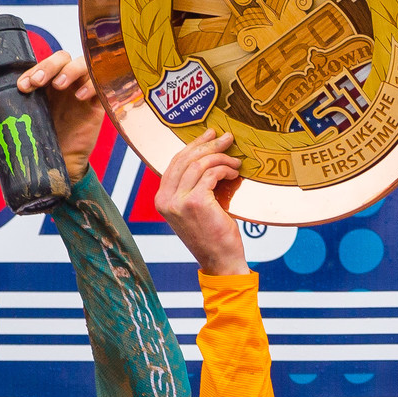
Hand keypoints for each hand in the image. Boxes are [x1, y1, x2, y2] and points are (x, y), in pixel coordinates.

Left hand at [0, 48, 105, 183]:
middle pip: (62, 58)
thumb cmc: (38, 140)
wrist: (60, 167)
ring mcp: (82, 92)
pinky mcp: (97, 105)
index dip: (34, 68)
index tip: (22, 85)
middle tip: (37, 83)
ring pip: (82, 65)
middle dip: (48, 66)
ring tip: (59, 85)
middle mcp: (64, 83)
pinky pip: (101, 85)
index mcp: (46, 83)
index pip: (43, 63)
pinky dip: (92, 86)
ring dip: (70, 70)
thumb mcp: (13, 121)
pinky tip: (80, 97)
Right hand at [155, 130, 248, 276]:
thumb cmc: (213, 235)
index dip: (192, 146)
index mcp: (162, 199)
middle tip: (226, 138)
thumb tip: (206, 157)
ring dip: (220, 158)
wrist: (221, 261)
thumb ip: (192, 187)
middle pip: (185, 159)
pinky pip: (210, 174)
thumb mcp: (195, 209)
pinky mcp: (195, 203)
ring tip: (235, 161)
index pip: (175, 163)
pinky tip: (234, 173)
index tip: (209, 135)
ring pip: (199, 164)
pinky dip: (224, 170)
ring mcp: (178, 201)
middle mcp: (165, 199)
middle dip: (207, 144)